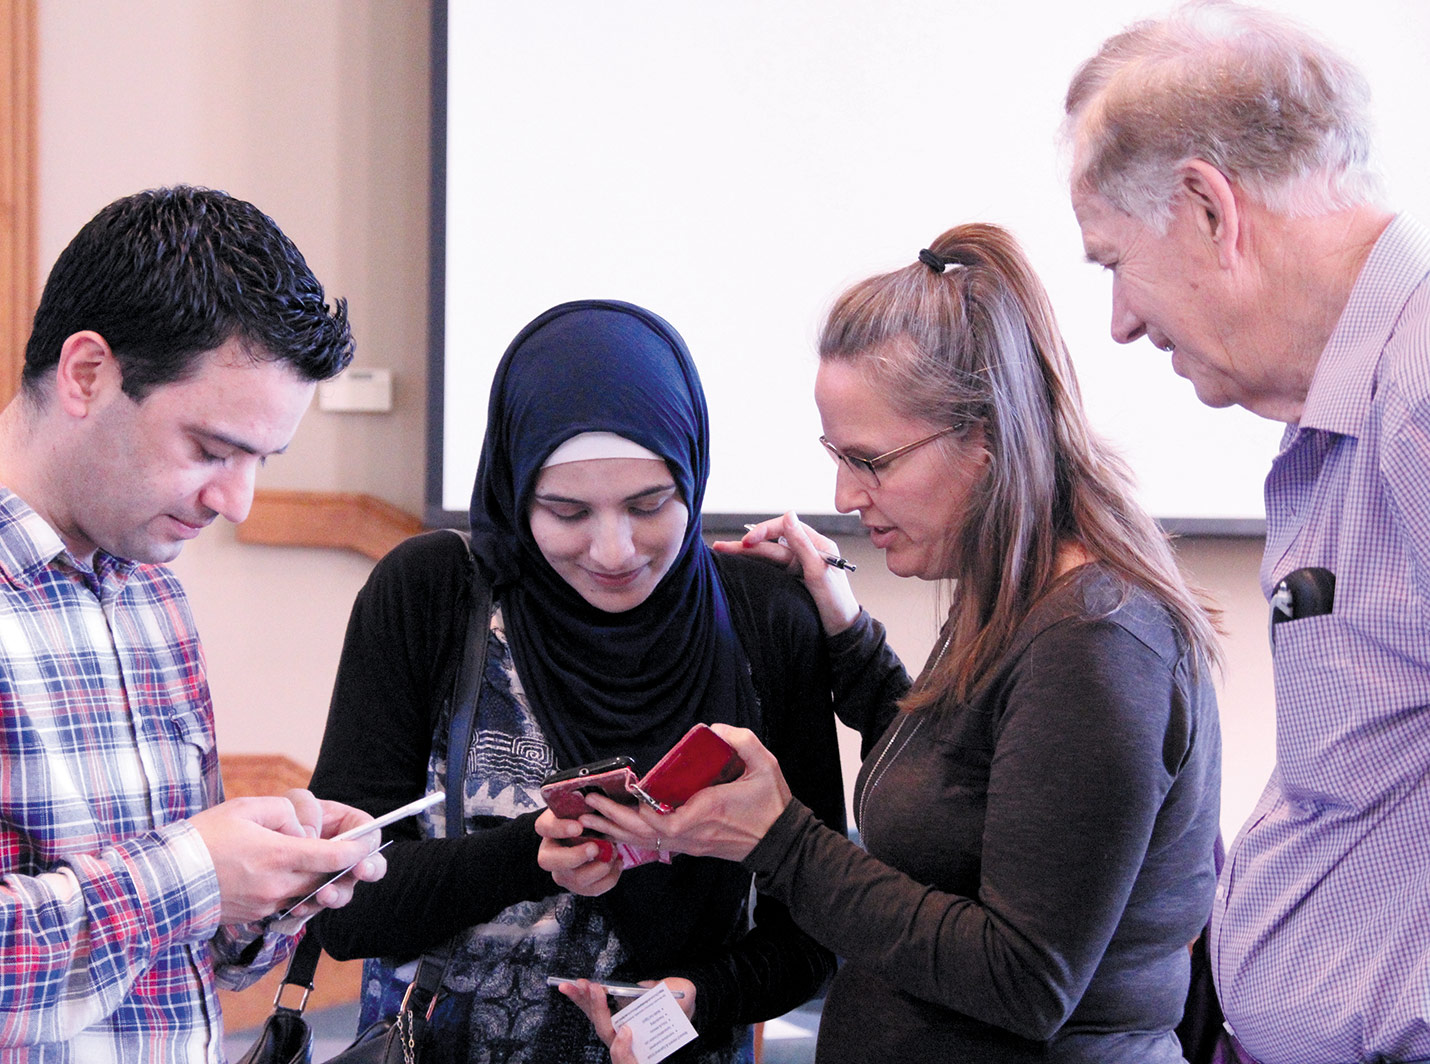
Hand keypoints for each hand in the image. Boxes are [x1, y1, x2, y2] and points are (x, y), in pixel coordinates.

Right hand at [190, 796, 386, 923]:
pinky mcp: (258, 917)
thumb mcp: (246, 808)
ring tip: (323, 864)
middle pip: (330, 879)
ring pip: (312, 894)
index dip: (360, 849)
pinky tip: (292, 876)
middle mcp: (278, 885)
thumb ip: (285, 813)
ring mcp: (268, 905)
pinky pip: (291, 904)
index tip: (371, 841)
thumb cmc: (204, 838)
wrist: (165, 880)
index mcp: (279, 856)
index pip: (336, 857)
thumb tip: (306, 831)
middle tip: (356, 855)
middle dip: (347, 867)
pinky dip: (299, 891)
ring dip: (323, 880)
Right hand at [536, 809, 621, 895]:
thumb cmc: (589, 818)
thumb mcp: (584, 806)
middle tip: (595, 848)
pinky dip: (609, 879)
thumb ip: (584, 801)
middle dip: (573, 856)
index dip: (558, 828)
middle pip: (548, 861)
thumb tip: (593, 795)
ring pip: (573, 880)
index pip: (543, 827)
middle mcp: (551, 853)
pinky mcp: (579, 886)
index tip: (578, 826)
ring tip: (613, 854)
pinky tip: (617, 864)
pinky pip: (592, 890)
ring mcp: (563, 872)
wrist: (596, 836)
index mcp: (550, 828)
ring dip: (598, 868)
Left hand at [556, 977, 696, 1062]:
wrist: (679, 1002)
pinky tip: (575, 986)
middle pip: (607, 1033)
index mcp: (645, 1045)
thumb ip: (672, 998)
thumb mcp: (682, 1001)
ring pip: (596, 1020)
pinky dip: (584, 997)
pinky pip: (594, 1010)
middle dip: (598, 1010)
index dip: (624, 1050)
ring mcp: (616, 1030)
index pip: (628, 1060)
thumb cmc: (681, 1005)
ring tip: (573, 984)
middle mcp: (627, 1041)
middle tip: (594, 989)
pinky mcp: (610, 1017)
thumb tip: (649, 989)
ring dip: (583, 1001)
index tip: (626, 1030)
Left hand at [580, 726, 790, 862]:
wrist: (781, 841)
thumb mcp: (766, 765)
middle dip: (614, 819)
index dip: (644, 812)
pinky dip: (631, 837)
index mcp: (709, 811)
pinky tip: (614, 829)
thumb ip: (741, 741)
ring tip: (591, 818)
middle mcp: (694, 832)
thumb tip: (713, 730)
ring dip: (616, 830)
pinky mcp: (691, 847)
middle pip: (645, 834)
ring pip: (646, 842)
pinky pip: (654, 845)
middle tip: (590, 803)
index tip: (633, 794)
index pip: (667, 822)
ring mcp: (691, 844)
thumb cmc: (771, 804)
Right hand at [712, 511, 858, 633]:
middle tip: (721, 546)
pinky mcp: (790, 579)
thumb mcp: (818, 570)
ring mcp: (797, 566)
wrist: (841, 629)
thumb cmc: (836, 601)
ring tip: (722, 552)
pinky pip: (769, 568)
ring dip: (745, 554)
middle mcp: (805, 552)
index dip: (764, 531)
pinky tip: (737, 564)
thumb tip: (788, 515)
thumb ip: (802, 543)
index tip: (747, 541)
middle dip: (746, 544)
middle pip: (771, 543)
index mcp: (817, 544)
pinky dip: (753, 565)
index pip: (785, 528)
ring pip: (767, 556)